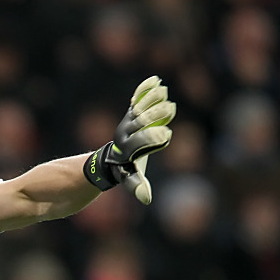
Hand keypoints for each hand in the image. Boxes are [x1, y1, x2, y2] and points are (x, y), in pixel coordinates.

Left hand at [84, 75, 175, 204]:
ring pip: (139, 109)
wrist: (109, 159)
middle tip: (170, 108)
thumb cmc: (124, 170)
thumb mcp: (131, 179)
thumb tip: (145, 199)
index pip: (139, 143)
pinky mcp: (131, 114)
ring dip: (151, 99)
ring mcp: (127, 122)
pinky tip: (154, 80)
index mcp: (127, 151)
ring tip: (163, 90)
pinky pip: (136, 101)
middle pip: (141, 123)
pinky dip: (144, 90)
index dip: (151, 139)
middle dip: (155, 115)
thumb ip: (137, 186)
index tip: (165, 135)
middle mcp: (125, 134)